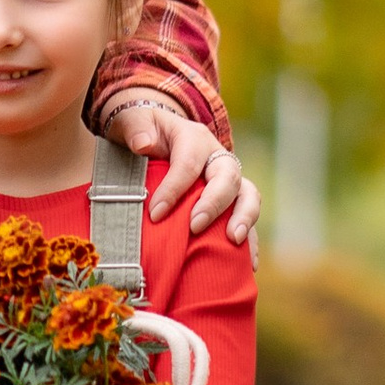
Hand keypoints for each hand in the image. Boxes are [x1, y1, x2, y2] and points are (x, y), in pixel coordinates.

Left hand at [100, 95, 259, 245]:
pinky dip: (251, 240)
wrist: (155, 136)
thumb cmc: (142, 132)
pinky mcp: (232, 200)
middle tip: (195, 226)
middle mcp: (216, 157)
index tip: (155, 214)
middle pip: (227, 176)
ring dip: (244, 218)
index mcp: (193, 137)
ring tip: (234, 241)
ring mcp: (228, 179)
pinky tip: (248, 264)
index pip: (188, 163)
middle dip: (214, 203)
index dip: (174, 189)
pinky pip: (247, 218)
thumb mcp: (132, 121)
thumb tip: (143, 144)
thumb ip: (135, 128)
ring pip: (248, 195)